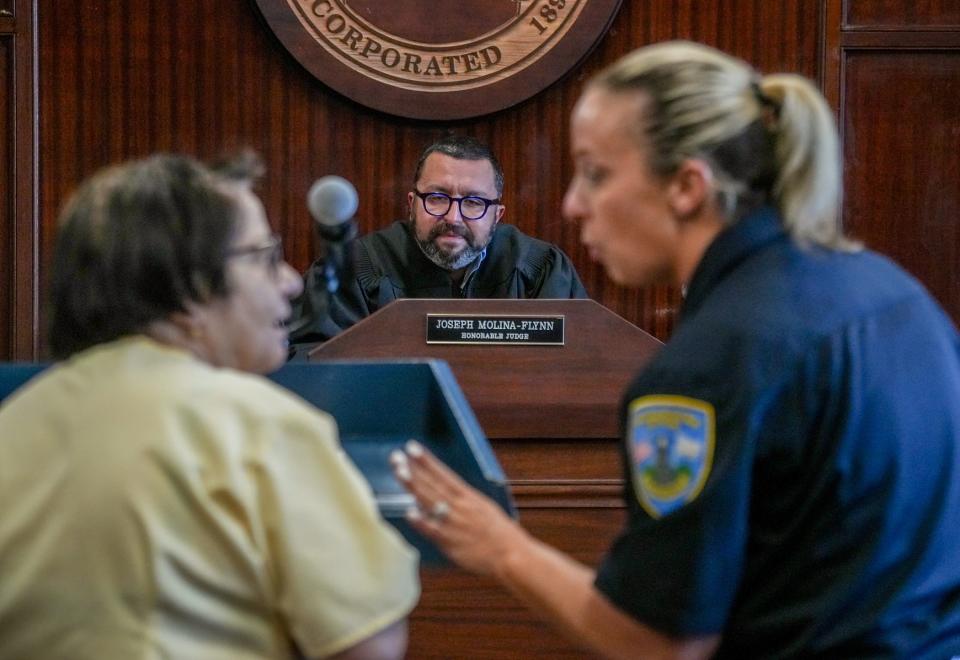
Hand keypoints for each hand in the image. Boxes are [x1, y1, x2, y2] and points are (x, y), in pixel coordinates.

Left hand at [390, 440, 526, 576]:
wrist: (512, 555)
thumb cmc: (500, 533)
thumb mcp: (484, 508)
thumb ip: (463, 501)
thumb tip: (446, 493)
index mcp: (469, 496)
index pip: (443, 473)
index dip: (426, 460)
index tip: (412, 447)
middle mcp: (460, 506)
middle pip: (432, 484)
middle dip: (413, 469)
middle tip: (396, 457)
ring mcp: (454, 523)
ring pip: (430, 501)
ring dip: (414, 486)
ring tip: (399, 472)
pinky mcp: (451, 543)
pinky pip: (433, 530)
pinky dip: (422, 521)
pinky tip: (409, 512)